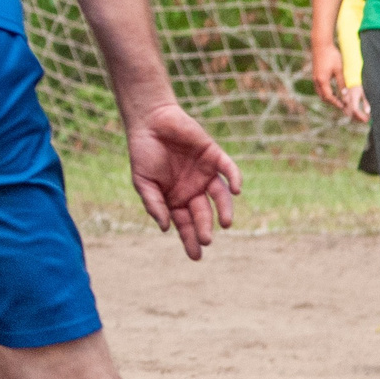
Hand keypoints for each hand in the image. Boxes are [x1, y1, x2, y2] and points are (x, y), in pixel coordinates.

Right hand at [126, 101, 240, 260]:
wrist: (151, 121)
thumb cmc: (143, 152)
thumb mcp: (143, 182)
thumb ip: (154, 204)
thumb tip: (166, 228)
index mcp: (176, 199)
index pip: (185, 224)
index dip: (190, 239)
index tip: (196, 256)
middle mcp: (193, 189)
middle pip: (203, 214)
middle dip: (204, 228)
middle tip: (206, 239)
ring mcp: (206, 174)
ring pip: (220, 197)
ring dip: (225, 210)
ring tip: (225, 224)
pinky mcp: (215, 156)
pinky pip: (229, 170)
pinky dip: (235, 180)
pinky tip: (236, 191)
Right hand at [309, 38, 349, 113]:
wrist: (321, 45)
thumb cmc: (331, 56)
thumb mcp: (339, 70)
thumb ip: (342, 83)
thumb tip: (345, 95)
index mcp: (322, 81)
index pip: (329, 97)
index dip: (336, 103)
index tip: (344, 107)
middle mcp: (316, 81)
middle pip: (323, 97)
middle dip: (332, 103)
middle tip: (342, 106)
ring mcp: (315, 78)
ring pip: (321, 93)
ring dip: (329, 98)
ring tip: (339, 100)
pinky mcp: (316, 75)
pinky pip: (320, 88)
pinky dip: (326, 92)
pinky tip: (333, 91)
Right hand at [342, 84, 368, 122]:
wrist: (349, 78)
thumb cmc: (358, 85)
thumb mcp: (364, 92)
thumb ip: (366, 102)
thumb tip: (368, 112)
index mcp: (352, 97)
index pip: (355, 110)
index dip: (361, 116)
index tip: (367, 119)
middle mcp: (346, 100)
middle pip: (350, 113)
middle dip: (358, 118)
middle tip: (366, 121)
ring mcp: (343, 101)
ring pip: (347, 113)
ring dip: (355, 117)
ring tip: (363, 118)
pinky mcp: (341, 101)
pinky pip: (345, 110)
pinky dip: (352, 114)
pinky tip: (358, 114)